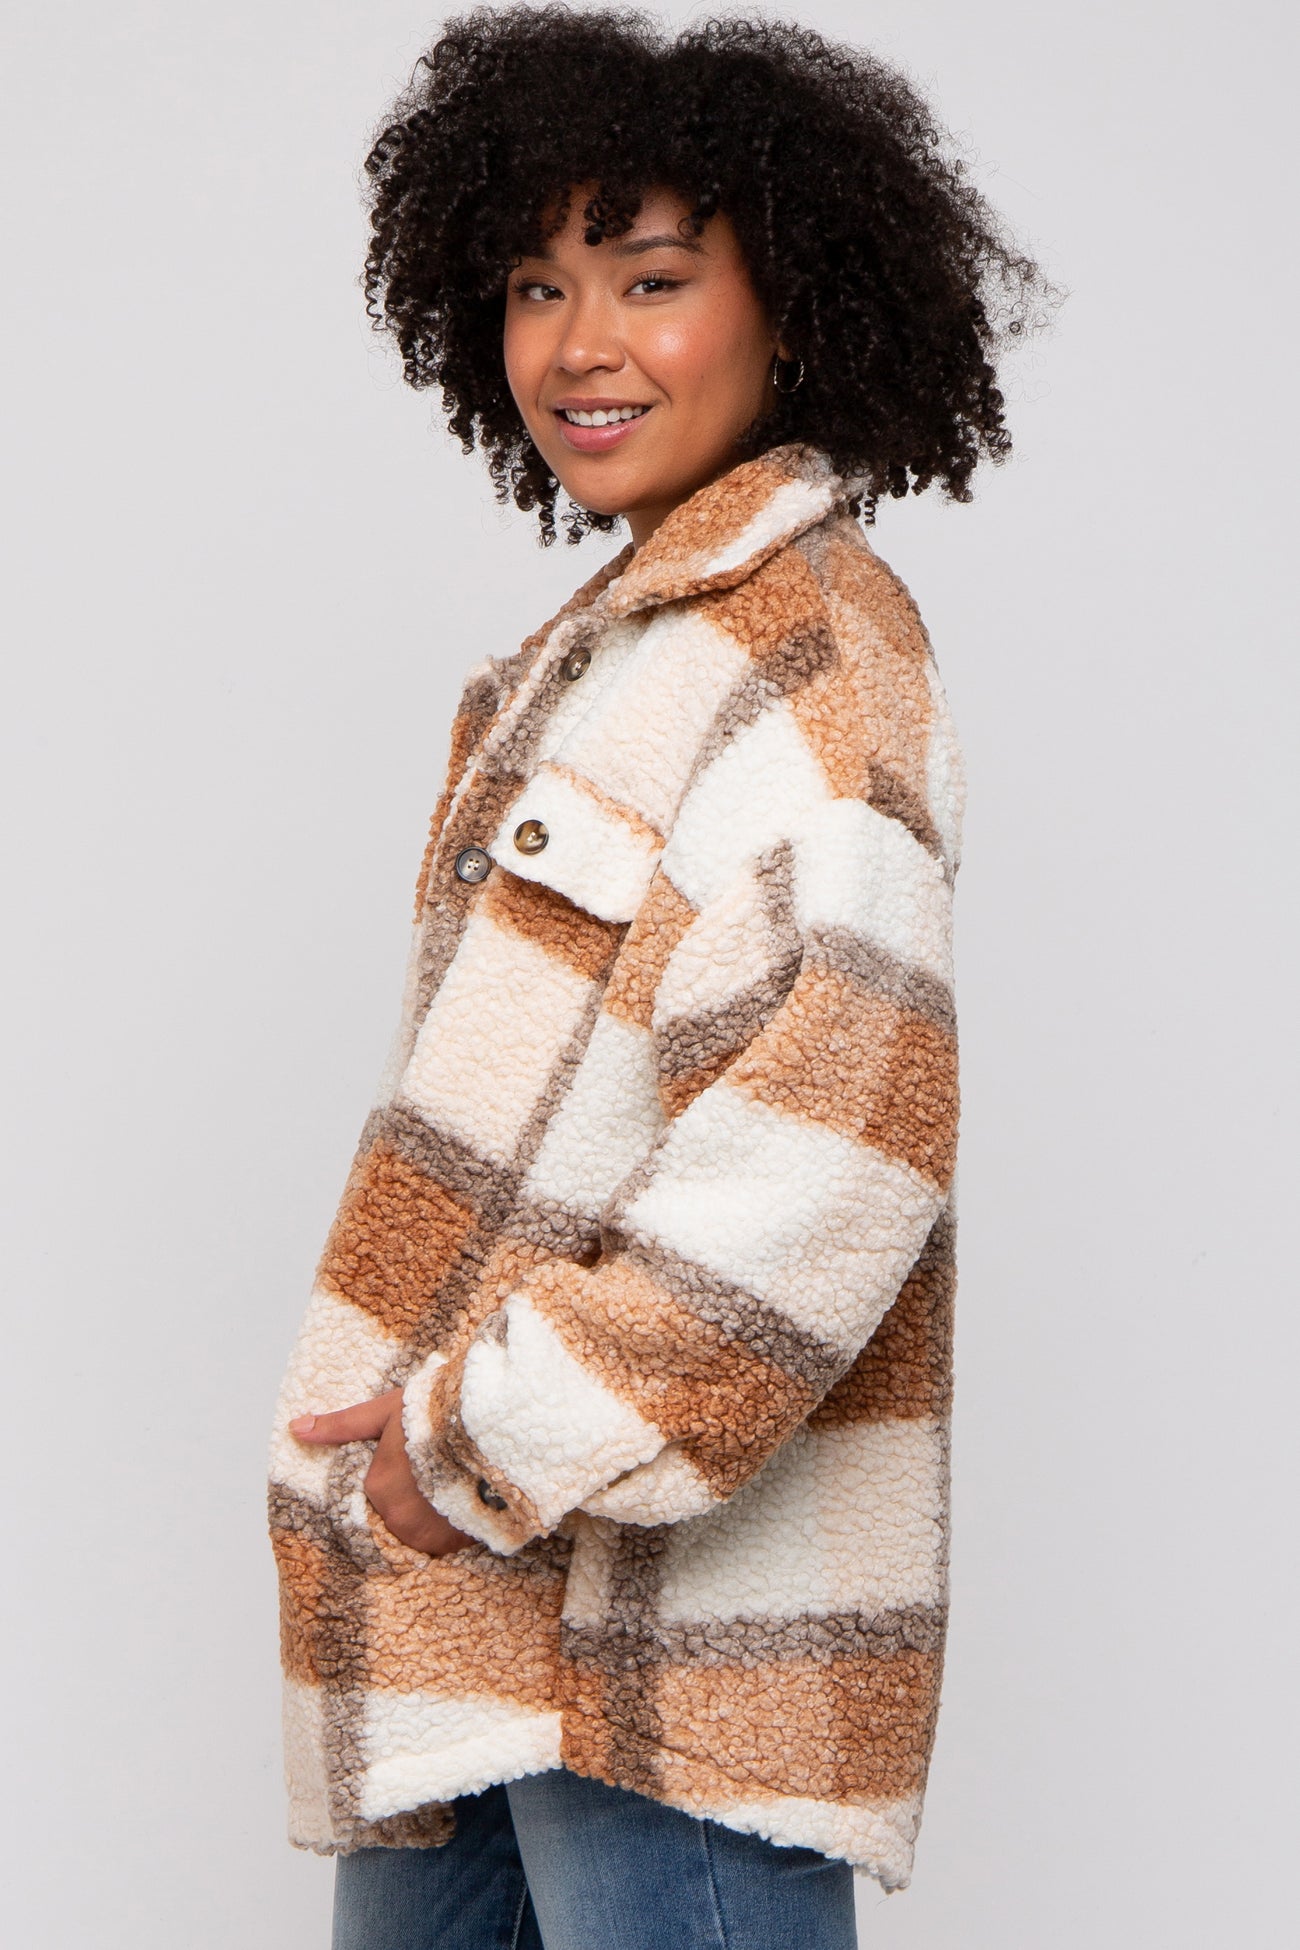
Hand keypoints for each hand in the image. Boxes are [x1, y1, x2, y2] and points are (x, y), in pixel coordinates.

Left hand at [290, 1389, 474, 1556]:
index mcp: (380, 1486)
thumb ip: (343, 1425)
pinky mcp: (459, 1543)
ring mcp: (432, 1535)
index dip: (397, 1468)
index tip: (415, 1456)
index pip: (377, 1487)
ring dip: (430, 1513)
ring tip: (450, 1483)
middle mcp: (401, 1518)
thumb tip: (295, 1428)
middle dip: (412, 1493)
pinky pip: (443, 1542)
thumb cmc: (440, 1411)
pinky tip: (464, 1500)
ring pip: (417, 1530)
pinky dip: (449, 1525)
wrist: (499, 1427)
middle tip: (435, 1467)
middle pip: (396, 1512)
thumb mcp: (388, 1410)